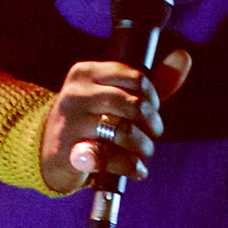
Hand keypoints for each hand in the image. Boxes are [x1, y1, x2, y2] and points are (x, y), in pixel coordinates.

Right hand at [40, 47, 191, 194]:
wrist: (44, 152)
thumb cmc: (87, 120)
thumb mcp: (111, 95)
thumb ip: (148, 81)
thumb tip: (183, 56)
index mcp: (86, 72)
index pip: (135, 77)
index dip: (153, 96)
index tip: (153, 109)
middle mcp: (76, 93)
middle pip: (133, 104)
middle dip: (152, 123)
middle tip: (153, 134)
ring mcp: (70, 123)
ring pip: (124, 131)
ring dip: (144, 146)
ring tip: (145, 152)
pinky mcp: (70, 152)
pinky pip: (111, 157)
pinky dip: (130, 166)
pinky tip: (137, 170)